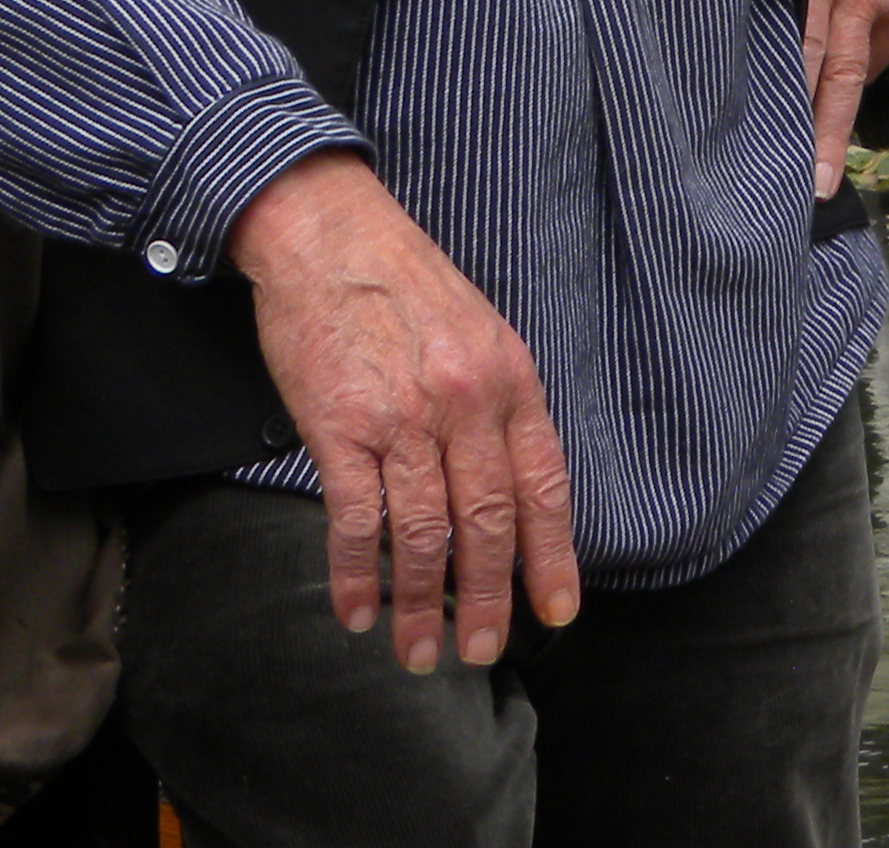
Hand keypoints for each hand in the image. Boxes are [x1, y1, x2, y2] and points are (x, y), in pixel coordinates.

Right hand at [228, 152, 575, 673]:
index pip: (544, 485)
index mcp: (512, 381)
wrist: (331, 237)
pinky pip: (356, 519)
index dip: (552, 555)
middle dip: (487, 598)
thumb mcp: (481, 335)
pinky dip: (356, 573)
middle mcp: (468, 404)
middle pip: (489, 522)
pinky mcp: (341, 427)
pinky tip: (357, 610)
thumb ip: (498, 406)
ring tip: (417, 651)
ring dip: (422, 603)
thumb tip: (509, 483)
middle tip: (482, 651)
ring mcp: (405, 418)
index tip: (557, 611)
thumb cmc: (406, 287)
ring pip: (424, 533)